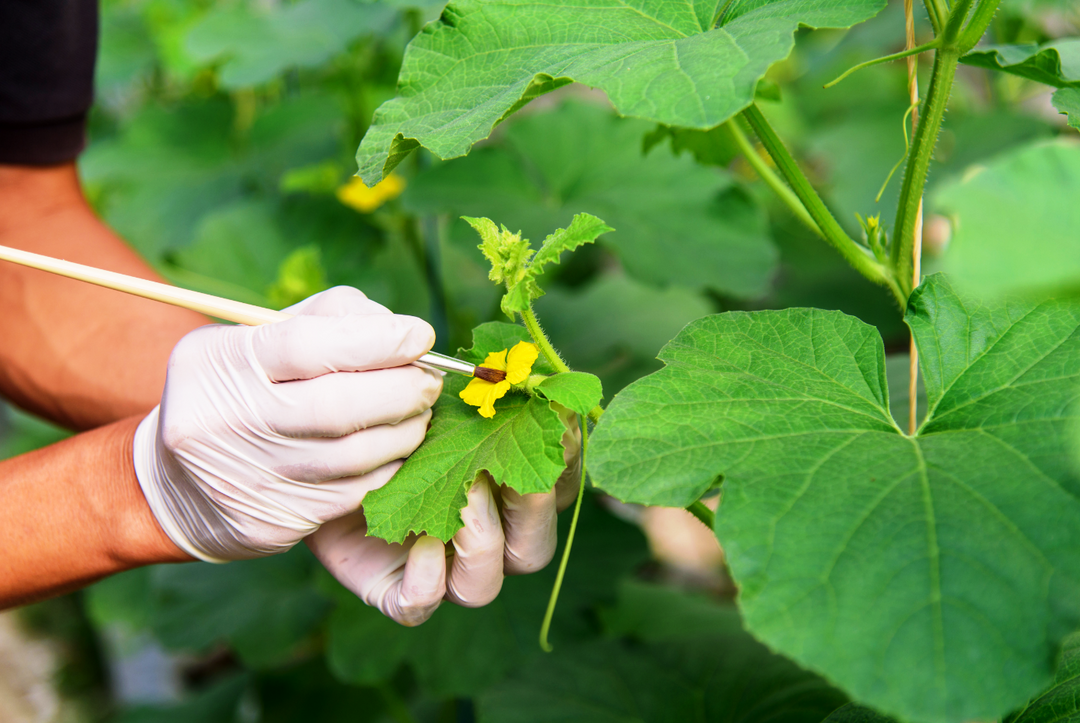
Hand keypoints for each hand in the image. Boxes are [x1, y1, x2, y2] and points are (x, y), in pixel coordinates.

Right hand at [133, 287, 441, 561]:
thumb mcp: (252, 340)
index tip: (421, 335)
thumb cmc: (235, 392)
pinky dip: (389, 466)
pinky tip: (396, 448)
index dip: (378, 339)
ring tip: (419, 411)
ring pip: (355, 454)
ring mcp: (252, 477)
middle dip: (403, 388)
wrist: (175, 485)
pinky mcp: (275, 520)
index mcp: (220, 364)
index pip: (309, 346)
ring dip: (405, 429)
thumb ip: (324, 320)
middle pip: (340, 405)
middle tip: (430, 379)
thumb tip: (399, 329)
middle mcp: (229, 422)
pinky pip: (355, 491)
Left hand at [307, 406, 581, 625]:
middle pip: (535, 546)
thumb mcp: (423, 382)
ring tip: (461, 497)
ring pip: (484, 584)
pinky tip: (419, 547)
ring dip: (482, 543)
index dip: (564, 462)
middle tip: (504, 468)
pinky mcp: (390, 583)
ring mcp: (437, 563)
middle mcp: (480, 530)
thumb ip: (470, 381)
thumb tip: (514, 372)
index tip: (550, 424)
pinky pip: (420, 605)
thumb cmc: (379, 401)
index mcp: (502, 481)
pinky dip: (426, 583)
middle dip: (531, 510)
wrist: (308, 439)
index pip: (558, 485)